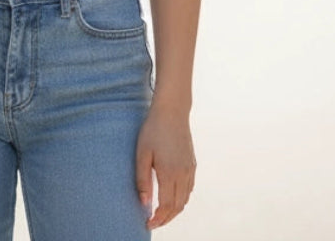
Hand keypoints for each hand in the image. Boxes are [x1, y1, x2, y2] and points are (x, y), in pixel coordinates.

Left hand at [135, 104, 196, 229]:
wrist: (172, 111)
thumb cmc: (153, 130)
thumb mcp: (142, 153)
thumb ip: (143, 180)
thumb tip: (144, 204)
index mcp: (169, 173)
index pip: (166, 206)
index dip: (158, 219)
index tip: (148, 224)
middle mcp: (183, 174)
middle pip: (177, 207)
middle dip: (166, 218)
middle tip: (153, 222)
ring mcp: (190, 169)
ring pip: (185, 199)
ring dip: (174, 210)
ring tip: (161, 213)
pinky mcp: (192, 164)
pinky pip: (189, 189)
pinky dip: (181, 199)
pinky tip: (172, 198)